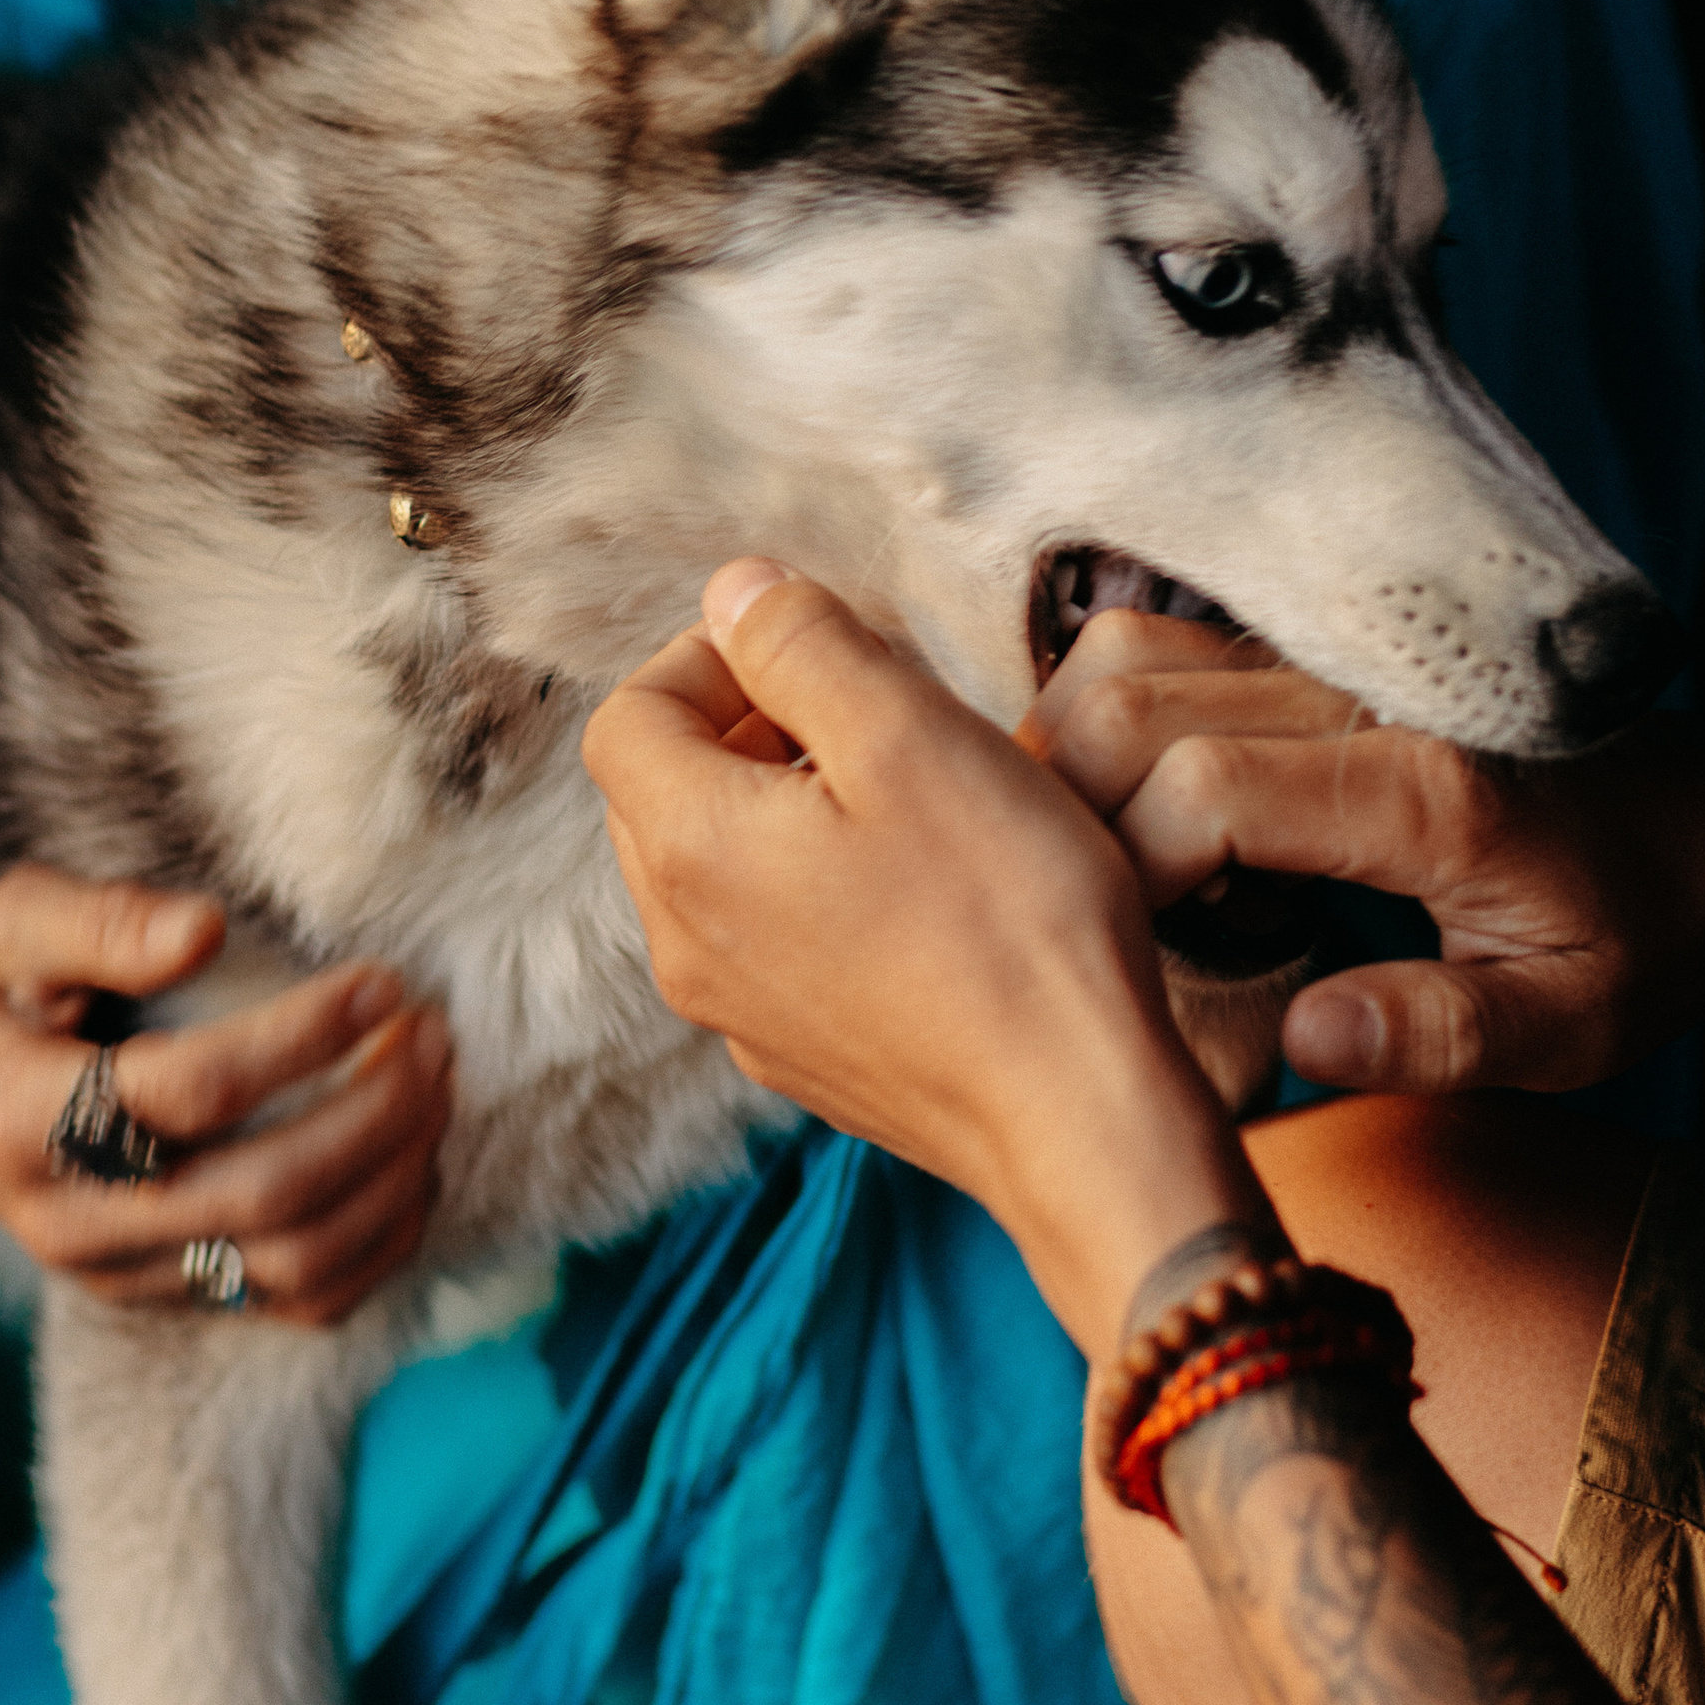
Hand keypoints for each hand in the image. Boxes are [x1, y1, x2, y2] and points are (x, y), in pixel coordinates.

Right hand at [0, 864, 453, 1324]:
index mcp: (25, 1120)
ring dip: (396, 1173)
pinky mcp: (171, 1297)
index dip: (305, 1034)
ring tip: (438, 1082)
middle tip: (433, 1030)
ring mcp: (126, 1273)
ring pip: (296, 1262)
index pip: (192, 1091)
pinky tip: (414, 1159)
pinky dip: (382, 1238)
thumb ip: (99, 921)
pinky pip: (301, 1302)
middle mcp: (76, 1218)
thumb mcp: (5, 932)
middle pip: (266, 1191)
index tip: (382, 979)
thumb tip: (203, 928)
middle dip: (378, 1109)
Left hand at [584, 565, 1267, 1353]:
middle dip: (744, 724)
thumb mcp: (909, 733)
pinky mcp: (802, 1058)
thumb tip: (734, 592)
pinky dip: (814, 888)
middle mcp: (685, 944)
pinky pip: (769, 942)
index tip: (819, 647)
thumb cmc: (1007, 915)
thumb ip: (804, 644)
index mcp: (690, 850)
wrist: (1076, 1112)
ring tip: (905, 792)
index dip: (710, 655)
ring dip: (780, 805)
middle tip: (868, 708)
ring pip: (715, 870)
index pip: (628, 715)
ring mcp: (740, 1014)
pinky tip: (921, 888)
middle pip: (659, 792)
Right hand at [1026, 616, 1704, 1093]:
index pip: (1207, 788)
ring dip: (1080, 759)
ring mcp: (1334, 666)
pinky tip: (1147, 829)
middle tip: (1090, 924)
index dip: (1135, 876)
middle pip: (1134, 702)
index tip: (1136, 968)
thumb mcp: (1572, 1027)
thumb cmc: (1644, 936)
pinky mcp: (1316, 663)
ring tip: (1111, 877)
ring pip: (1132, 657)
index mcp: (1427, 791)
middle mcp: (1365, 699)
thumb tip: (1301, 1036)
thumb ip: (1440, 1033)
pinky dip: (1115, 729)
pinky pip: (1168, 653)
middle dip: (1071, 813)